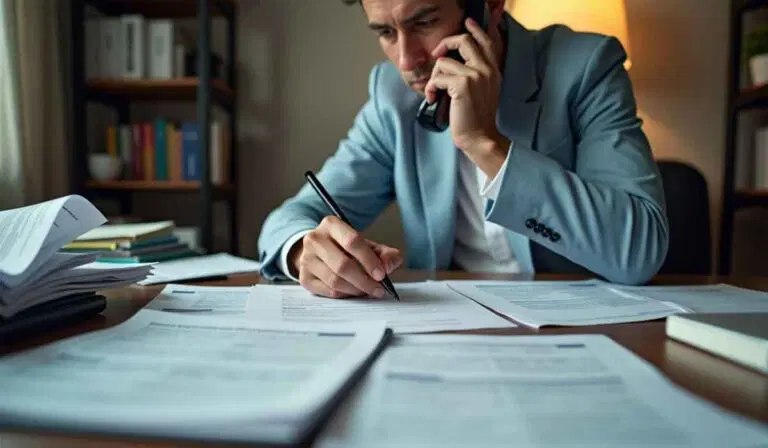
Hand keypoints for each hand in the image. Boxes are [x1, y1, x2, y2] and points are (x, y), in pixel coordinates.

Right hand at [289, 216, 402, 298]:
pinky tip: (354, 292)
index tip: (381, 274)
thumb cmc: (347, 248)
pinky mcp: (304, 277)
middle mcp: (314, 239)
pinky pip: (328, 291)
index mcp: (331, 224)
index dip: (369, 260)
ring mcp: (306, 259)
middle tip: (378, 289)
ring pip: (334, 280)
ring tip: (369, 291)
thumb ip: (385, 254)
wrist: (320, 251)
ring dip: (356, 289)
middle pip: (342, 264)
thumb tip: (388, 266)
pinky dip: (345, 295)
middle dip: (364, 280)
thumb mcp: (368, 245)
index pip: (351, 241)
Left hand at [425, 18, 509, 175]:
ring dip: (434, 77)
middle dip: (444, 45)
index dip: (475, 29)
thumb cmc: (476, 117)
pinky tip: (434, 99)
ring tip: (436, 92)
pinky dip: (431, 89)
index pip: (487, 41)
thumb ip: (476, 73)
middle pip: (464, 40)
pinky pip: (438, 78)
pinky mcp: (462, 85)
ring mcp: (476, 76)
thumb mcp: (482, 91)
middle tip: (436, 56)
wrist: (479, 137)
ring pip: (443, 61)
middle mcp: (487, 69)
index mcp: (493, 70)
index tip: (468, 22)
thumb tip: (455, 60)